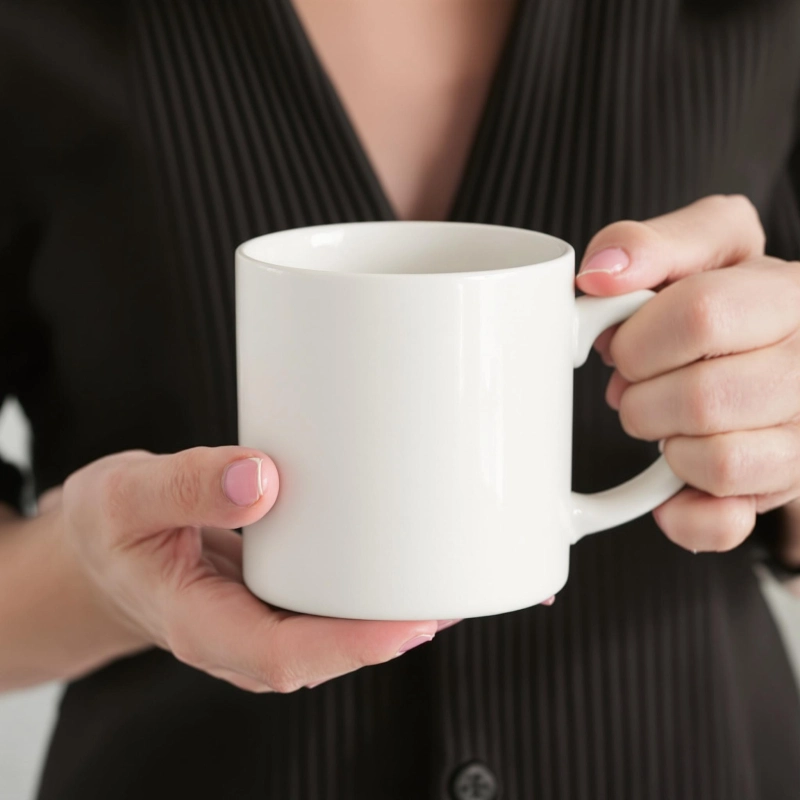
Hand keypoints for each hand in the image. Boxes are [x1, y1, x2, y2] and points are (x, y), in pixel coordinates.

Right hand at [45, 447, 440, 691]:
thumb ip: (186, 485)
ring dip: (389, 615)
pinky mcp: (272, 594)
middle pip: (325, 653)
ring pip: (332, 633)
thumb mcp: (126, 495)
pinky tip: (401, 562)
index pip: (282, 658)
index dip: (351, 647)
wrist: (103, 547)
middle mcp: (238, 634)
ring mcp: (258, 617)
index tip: (412, 622)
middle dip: (392, 634)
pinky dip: (365, 592)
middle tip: (451, 590)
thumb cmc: (111, 527)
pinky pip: (324, 605)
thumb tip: (261, 480)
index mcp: (198, 624)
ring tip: (445, 577)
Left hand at [576, 195, 799, 557]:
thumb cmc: (734, 298)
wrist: (781, 351)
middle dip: (642, 395)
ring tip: (667, 420)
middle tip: (640, 385)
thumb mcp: (706, 246)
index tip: (625, 345)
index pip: (701, 316)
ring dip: (665, 443)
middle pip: (703, 398)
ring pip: (716, 462)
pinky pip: (726, 522)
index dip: (638, 339)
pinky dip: (682, 510)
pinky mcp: (785, 488)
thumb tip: (600, 274)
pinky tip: (671, 482)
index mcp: (793, 296)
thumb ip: (650, 243)